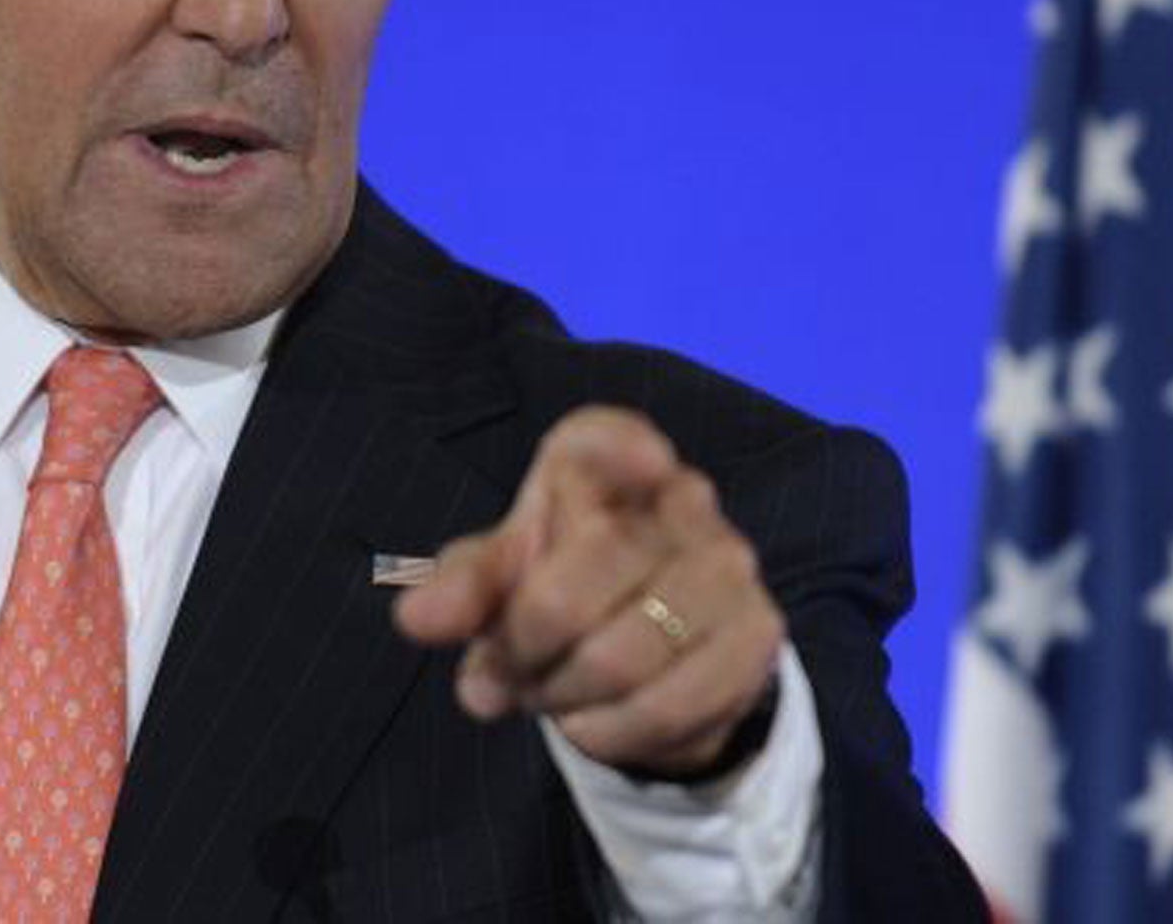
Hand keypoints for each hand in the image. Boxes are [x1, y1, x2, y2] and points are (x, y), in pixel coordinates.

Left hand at [393, 405, 785, 778]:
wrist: (658, 648)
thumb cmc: (566, 585)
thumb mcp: (504, 579)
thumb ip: (460, 588)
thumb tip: (415, 617)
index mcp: (610, 459)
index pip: (613, 439)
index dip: (627, 447)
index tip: (646, 461)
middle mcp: (683, 496)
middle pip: (584, 575)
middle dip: (525, 643)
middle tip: (509, 668)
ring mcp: (728, 563)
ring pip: (623, 653)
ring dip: (562, 696)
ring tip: (548, 697)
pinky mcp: (757, 631)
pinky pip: (667, 704)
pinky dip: (610, 732)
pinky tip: (593, 724)